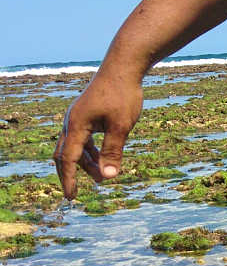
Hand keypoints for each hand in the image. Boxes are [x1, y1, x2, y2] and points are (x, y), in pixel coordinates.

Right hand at [54, 70, 142, 199]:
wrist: (123, 68)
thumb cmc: (123, 95)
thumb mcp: (121, 127)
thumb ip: (113, 152)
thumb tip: (109, 176)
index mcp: (76, 125)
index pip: (69, 159)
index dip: (69, 180)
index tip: (71, 197)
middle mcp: (71, 121)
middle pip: (65, 154)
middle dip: (72, 174)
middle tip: (77, 193)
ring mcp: (78, 117)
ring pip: (75, 147)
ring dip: (86, 163)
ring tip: (103, 176)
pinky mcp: (86, 114)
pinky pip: (82, 138)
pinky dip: (90, 151)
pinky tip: (102, 158)